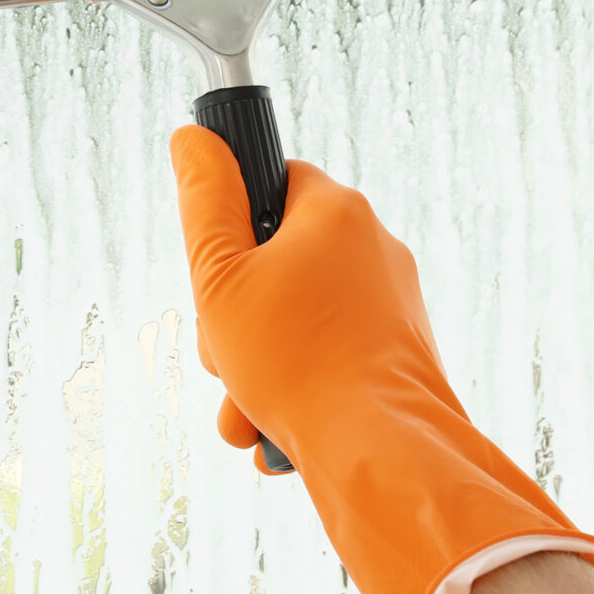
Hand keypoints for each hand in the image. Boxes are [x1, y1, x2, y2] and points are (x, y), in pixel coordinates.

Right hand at [170, 125, 593, 593]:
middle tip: (222, 350)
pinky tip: (274, 433)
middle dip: (235, 318)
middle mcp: (375, 250)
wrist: (381, 454)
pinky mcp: (399, 359)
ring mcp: (393, 308)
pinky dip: (296, 394)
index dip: (231, 224)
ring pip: (298, 324)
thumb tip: (195, 140)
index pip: (274, 181)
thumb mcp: (219, 274)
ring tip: (245, 409)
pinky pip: (330, 363)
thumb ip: (202, 201)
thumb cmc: (298, 362)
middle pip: (279, 263)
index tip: (214, 267)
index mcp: (336, 212)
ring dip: (257, 367)